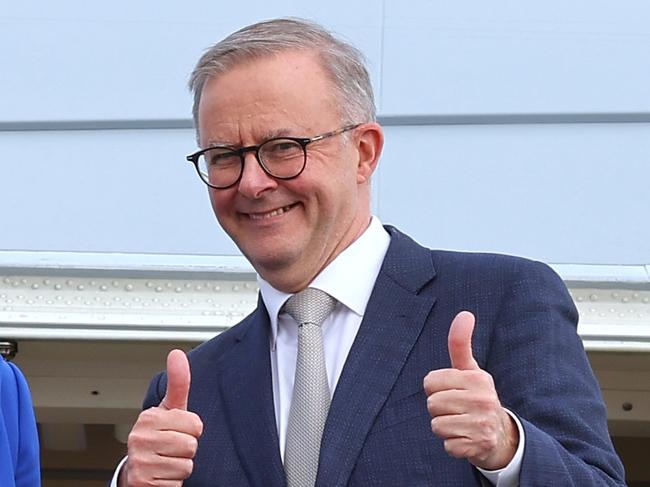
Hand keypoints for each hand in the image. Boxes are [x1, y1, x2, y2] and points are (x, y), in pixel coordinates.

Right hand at [120, 349, 203, 486]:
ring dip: (180, 467)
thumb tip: (177, 353)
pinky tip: (161, 475)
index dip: (192, 430)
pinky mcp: (142, 483)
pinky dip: (173, 482)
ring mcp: (139, 461)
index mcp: (149, 417)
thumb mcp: (170, 409)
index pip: (195, 424)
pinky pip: (177, 483)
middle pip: (191, 445)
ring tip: (166, 461)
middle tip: (172, 449)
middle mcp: (140, 438)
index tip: (178, 431)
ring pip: (185, 465)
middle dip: (186, 450)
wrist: (137, 471)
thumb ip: (178, 383)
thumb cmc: (159, 436)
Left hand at [423, 311, 517, 469]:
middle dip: (439, 408)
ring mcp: (482, 424)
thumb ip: (460, 343)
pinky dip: (452, 444)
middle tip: (457, 409)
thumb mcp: (470, 370)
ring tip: (461, 423)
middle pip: (432, 404)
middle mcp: (483, 400)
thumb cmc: (476, 397)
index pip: (430, 382)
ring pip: (437, 425)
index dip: (435, 388)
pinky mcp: (478, 446)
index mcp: (478, 378)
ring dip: (444, 427)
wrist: (499, 435)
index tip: (452, 390)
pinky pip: (447, 445)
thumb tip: (465, 313)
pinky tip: (466, 438)